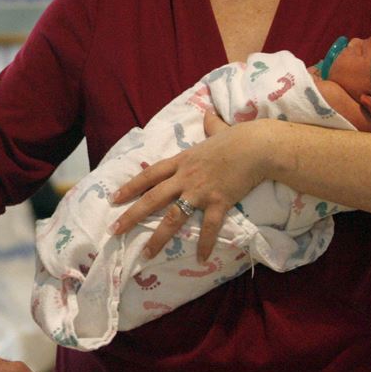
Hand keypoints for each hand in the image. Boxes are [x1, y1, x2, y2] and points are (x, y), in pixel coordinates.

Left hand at [109, 112, 277, 260]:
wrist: (256, 146)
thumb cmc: (238, 137)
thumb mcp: (217, 129)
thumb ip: (210, 124)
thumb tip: (209, 113)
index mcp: (181, 161)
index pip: (149, 175)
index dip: (130, 187)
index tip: (114, 198)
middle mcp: (185, 177)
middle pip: (152, 198)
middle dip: (132, 215)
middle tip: (114, 230)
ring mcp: (200, 191)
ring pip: (173, 217)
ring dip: (159, 237)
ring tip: (147, 254)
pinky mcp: (219, 202)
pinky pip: (209, 227)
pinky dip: (205, 244)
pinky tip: (201, 259)